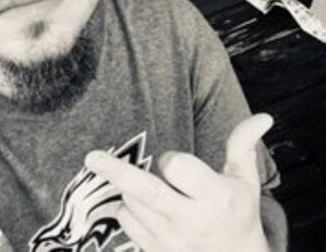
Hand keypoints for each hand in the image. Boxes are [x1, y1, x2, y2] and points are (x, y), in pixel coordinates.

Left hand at [85, 114, 272, 251]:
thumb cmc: (237, 214)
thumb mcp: (245, 180)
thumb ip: (244, 145)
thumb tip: (264, 117)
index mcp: (216, 198)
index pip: (177, 167)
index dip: (171, 159)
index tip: (175, 164)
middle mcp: (191, 222)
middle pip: (146, 192)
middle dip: (116, 171)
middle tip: (92, 157)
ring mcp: (171, 243)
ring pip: (132, 203)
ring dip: (133, 189)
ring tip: (157, 193)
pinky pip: (126, 222)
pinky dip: (128, 209)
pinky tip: (148, 211)